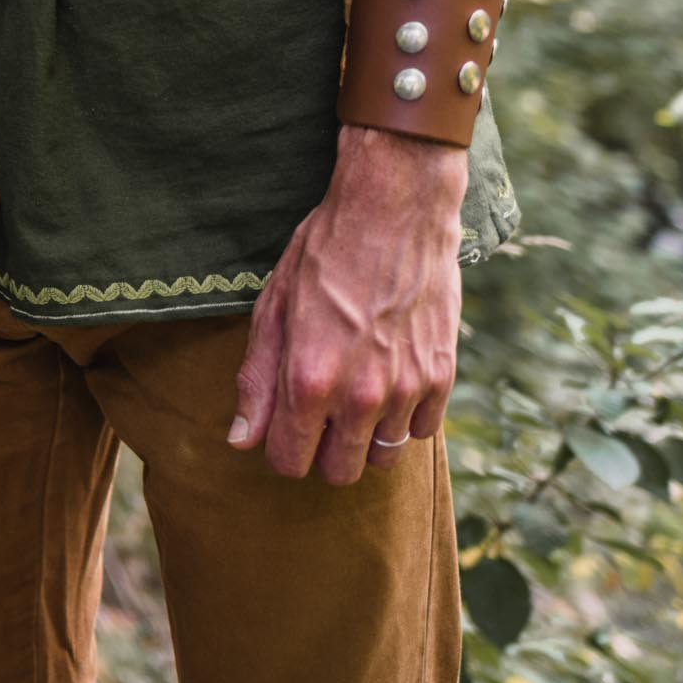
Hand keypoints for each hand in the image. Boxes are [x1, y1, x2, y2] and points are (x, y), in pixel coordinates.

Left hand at [229, 124, 464, 484]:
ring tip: (357, 390)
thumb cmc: (324, 252)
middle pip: (339, 472)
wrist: (395, 211)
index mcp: (308, 380)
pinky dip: (405, 416)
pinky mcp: (441, 376)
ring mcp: (406, 389)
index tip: (285, 424)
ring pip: (382, 456)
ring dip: (365, 434)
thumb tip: (240, 440)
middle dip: (323, 449)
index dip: (281, 447)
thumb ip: (257, 379)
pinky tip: (391, 380)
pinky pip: (421, 430)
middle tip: (320, 411)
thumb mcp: (273, 307)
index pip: (289, 461)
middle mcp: (359, 396)